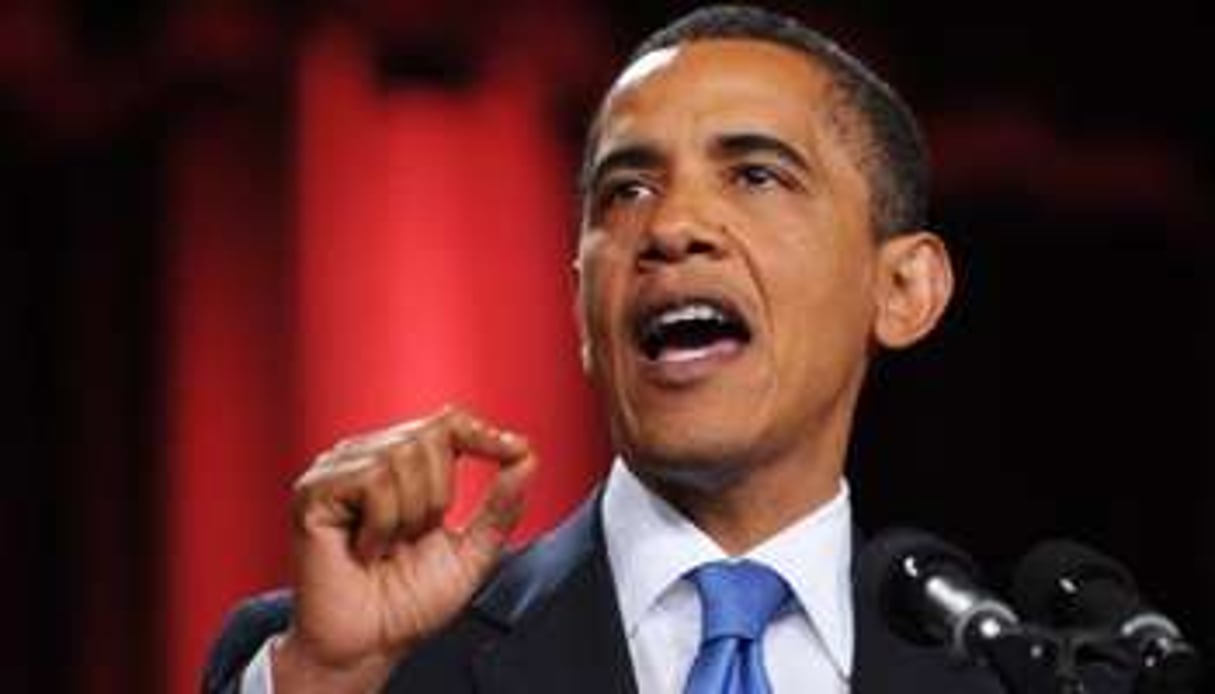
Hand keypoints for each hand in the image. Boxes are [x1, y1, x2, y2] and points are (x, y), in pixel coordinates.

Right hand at [273, 406, 536, 691]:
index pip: (449, 422)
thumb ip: (500, 505)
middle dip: (439, 495)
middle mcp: (368, 458)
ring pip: (401, 455)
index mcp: (403, 465)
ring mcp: (337, 471)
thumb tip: (526, 456)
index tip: (515, 450)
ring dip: (410, 514)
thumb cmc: (410, 602)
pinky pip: (372, 480)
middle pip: (431, 434)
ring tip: (389, 546)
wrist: (371, 645)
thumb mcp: (472, 551)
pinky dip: (382, 522)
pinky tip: (366, 549)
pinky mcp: (314, 491)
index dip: (483, 434)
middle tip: (416, 537)